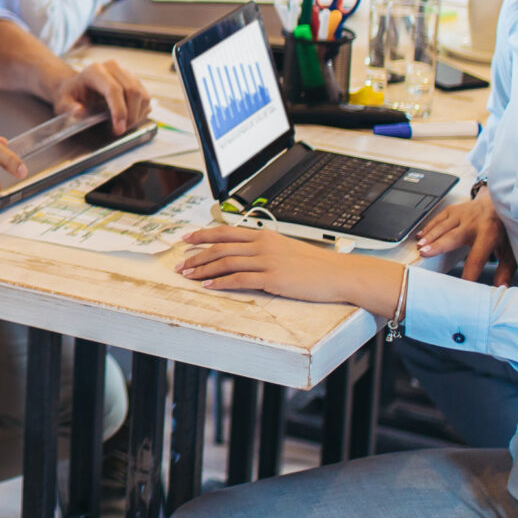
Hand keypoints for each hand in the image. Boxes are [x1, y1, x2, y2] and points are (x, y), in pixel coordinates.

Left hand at [50, 57, 151, 133]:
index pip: (113, 89)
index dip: (119, 111)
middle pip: (132, 92)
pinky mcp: (134, 80)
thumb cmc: (71, 95)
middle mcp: (113, 67)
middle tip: (121, 131)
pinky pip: (145, 97)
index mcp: (95, 71)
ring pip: (142, 95)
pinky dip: (141, 112)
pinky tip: (129, 119)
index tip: (119, 129)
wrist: (76, 87)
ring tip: (124, 126)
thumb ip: (69, 107)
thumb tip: (79, 111)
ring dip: (137, 115)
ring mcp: (126, 72)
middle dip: (130, 116)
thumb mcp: (63, 102)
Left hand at [177, 223, 405, 311]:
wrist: (337, 274)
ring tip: (188, 275)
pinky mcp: (272, 278)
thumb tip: (243, 252)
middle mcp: (262, 244)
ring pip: (225, 262)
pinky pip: (239, 279)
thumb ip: (263, 248)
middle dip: (196, 255)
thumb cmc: (313, 264)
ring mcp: (267, 261)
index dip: (201, 234)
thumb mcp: (285, 248)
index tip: (185, 239)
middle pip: (219, 247)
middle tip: (180, 264)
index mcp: (263, 234)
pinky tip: (208, 286)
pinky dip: (220, 282)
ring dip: (202, 269)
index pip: (225, 231)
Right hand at [415, 191, 516, 286]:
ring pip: (443, 227)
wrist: (500, 202)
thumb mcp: (511, 249)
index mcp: (490, 234)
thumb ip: (505, 269)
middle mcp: (474, 223)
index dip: (470, 272)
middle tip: (425, 253)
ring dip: (430, 237)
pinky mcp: (454, 210)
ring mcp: (463, 215)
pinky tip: (420, 236)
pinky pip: (439, 218)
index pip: (477, 258)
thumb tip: (501, 287)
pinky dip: (429, 227)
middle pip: (453, 237)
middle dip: (439, 245)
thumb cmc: (505, 228)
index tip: (463, 284)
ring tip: (420, 247)